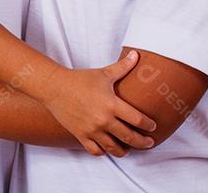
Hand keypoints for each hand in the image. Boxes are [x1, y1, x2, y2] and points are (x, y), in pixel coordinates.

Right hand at [39, 56, 156, 156]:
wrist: (55, 87)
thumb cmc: (80, 79)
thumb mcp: (104, 73)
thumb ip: (123, 67)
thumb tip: (137, 54)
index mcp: (112, 104)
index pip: (137, 119)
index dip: (148, 125)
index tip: (153, 127)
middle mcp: (103, 119)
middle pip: (129, 137)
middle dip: (142, 142)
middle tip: (149, 142)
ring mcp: (92, 130)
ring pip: (113, 148)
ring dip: (124, 151)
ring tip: (129, 149)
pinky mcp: (81, 135)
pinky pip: (96, 151)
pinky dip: (103, 152)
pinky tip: (107, 148)